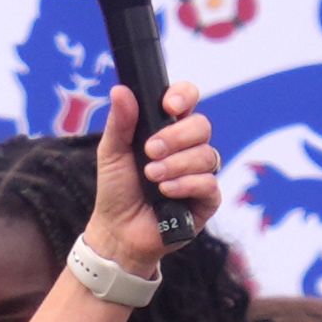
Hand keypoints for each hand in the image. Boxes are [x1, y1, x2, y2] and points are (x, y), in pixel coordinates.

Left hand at [83, 81, 220, 278]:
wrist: (117, 232)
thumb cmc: (116, 190)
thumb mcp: (111, 153)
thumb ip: (120, 122)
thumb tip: (121, 89)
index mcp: (168, 129)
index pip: (187, 100)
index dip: (183, 96)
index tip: (169, 105)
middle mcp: (188, 148)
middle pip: (201, 125)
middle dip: (175, 137)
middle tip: (150, 151)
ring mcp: (200, 172)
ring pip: (206, 154)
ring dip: (176, 164)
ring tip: (151, 176)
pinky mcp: (207, 199)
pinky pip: (209, 183)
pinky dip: (185, 185)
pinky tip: (166, 191)